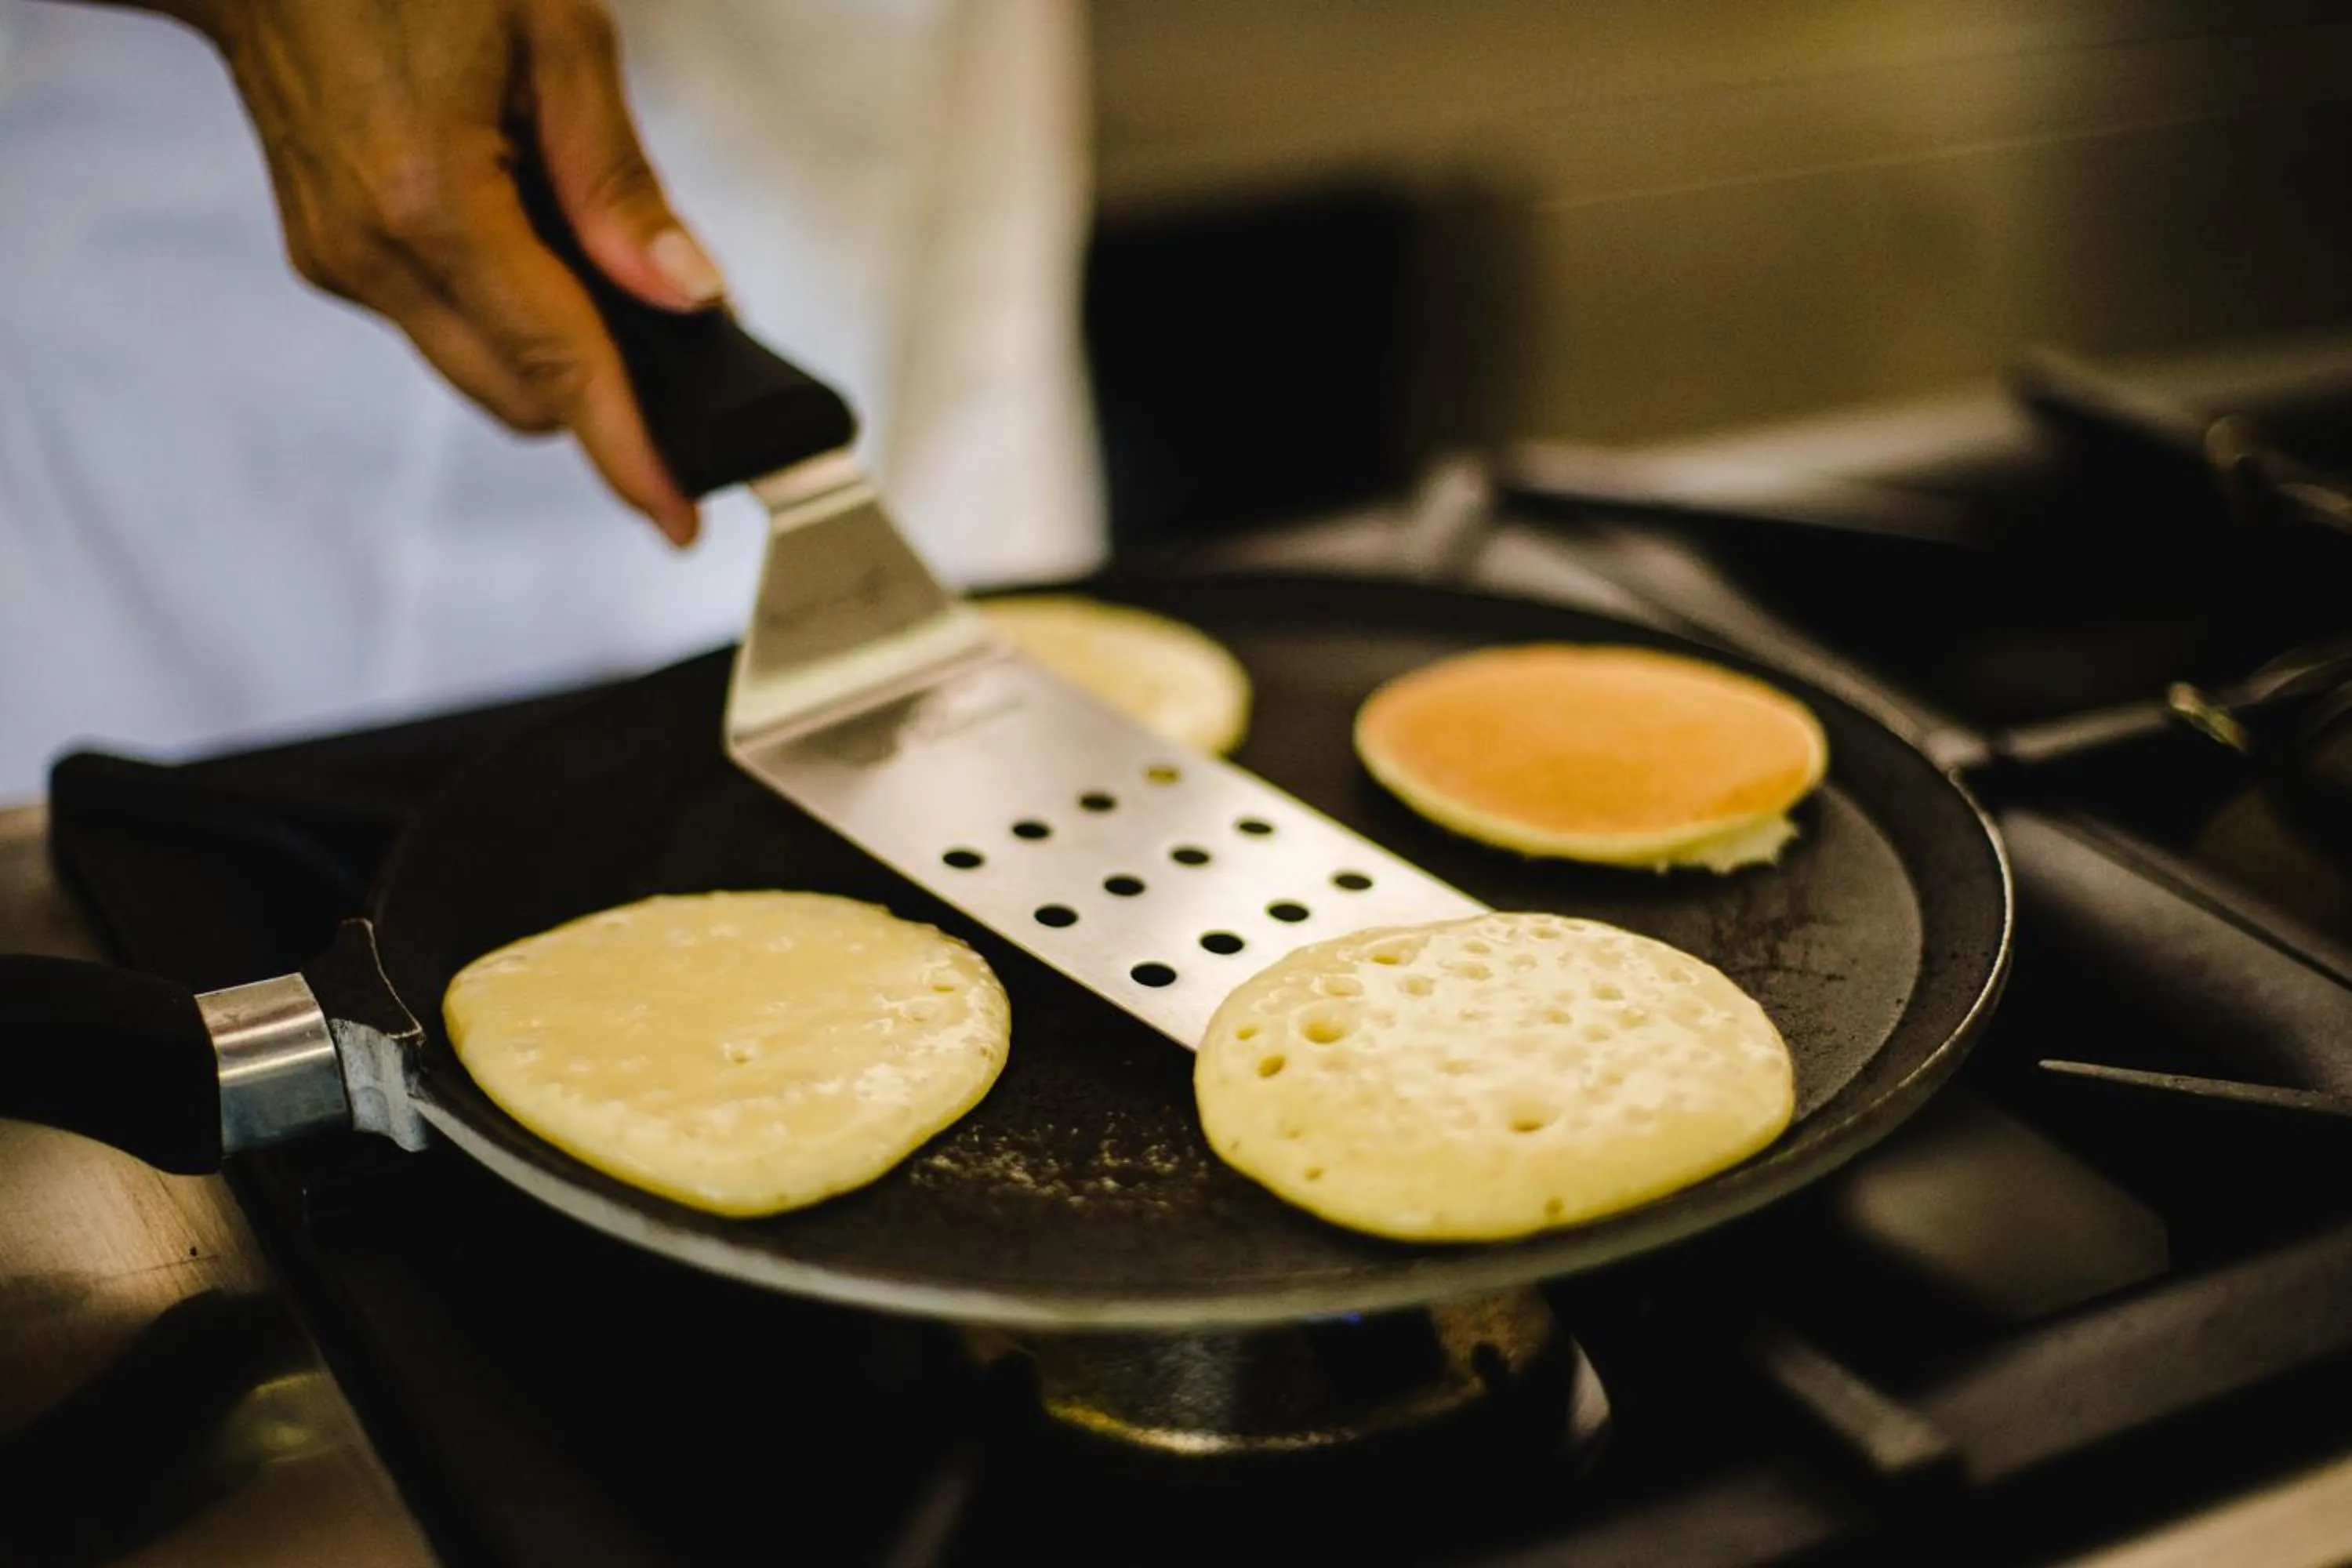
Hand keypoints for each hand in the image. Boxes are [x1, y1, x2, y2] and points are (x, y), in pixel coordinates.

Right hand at [168, 0, 716, 543]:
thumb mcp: (556, 37)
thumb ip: (620, 182)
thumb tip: (688, 297)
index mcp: (432, 198)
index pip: (558, 366)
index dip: (630, 452)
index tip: (678, 520)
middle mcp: (372, 251)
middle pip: (522, 394)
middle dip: (602, 390)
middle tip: (672, 345)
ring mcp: (339, 262)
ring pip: (480, 371)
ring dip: (548, 348)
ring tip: (590, 263)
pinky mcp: (327, 258)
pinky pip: (440, 326)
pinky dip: (501, 311)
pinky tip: (522, 238)